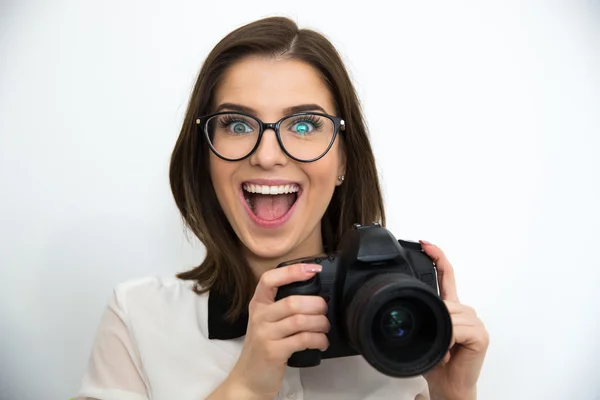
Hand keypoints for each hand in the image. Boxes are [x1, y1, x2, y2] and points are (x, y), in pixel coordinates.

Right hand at [225, 263, 329, 399]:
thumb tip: (315, 296)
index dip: (293, 271)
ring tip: (325, 327)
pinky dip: (318, 339)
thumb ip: (282, 307)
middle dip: (316, 304)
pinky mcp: (273, 352)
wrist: (249, 378)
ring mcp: (265, 335)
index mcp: (258, 304)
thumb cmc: (264, 347)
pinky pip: (303, 340)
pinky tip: (322, 342)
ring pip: (300, 320)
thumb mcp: (267, 322)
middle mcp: (259, 316)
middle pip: (293, 301)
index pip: (269, 279)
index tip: (313, 269)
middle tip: (325, 309)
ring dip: (320, 323)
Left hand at [420, 241, 488, 399]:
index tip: (426, 244)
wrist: (448, 384)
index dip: (437, 257)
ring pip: (449, 314)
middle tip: (431, 338)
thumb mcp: (423, 332)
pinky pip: (458, 328)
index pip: (446, 275)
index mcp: (451, 307)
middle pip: (444, 299)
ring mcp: (474, 321)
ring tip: (441, 347)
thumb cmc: (435, 360)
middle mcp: (464, 311)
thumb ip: (420, 314)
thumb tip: (406, 304)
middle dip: (433, 317)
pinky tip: (449, 348)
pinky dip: (449, 338)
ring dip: (440, 331)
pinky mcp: (480, 335)